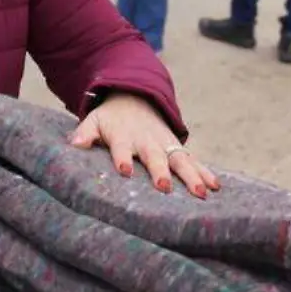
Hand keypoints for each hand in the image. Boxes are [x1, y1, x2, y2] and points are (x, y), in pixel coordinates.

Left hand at [71, 93, 220, 198]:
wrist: (134, 98)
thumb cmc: (110, 119)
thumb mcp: (93, 120)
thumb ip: (84, 133)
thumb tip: (74, 144)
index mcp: (123, 136)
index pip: (121, 147)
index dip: (122, 158)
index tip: (125, 170)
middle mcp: (147, 140)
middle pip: (155, 156)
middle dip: (161, 171)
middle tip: (165, 187)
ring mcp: (165, 144)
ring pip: (180, 160)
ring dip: (191, 176)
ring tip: (202, 192)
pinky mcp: (177, 148)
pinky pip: (193, 161)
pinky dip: (205, 172)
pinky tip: (216, 186)